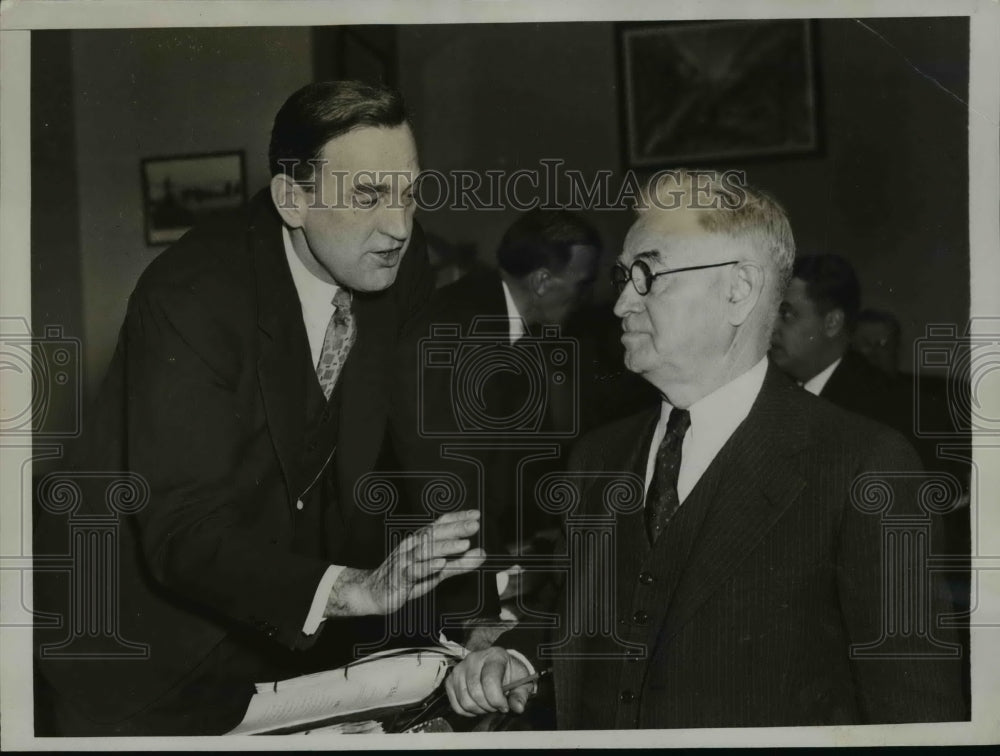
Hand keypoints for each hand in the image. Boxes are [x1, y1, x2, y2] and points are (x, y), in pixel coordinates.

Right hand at [325, 509, 484, 616]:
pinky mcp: (398, 578)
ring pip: (425, 551)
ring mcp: (404, 561)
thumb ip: (459, 563)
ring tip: (464, 544)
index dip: (457, 518)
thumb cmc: (407, 578)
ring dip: (445, 547)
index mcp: (420, 541)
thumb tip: (482, 553)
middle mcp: (412, 546)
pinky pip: (413, 571)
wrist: (373, 593)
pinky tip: (440, 564)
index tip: (476, 515)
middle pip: (434, 534)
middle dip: (455, 529)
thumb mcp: (437, 571)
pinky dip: (427, 567)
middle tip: (474, 525)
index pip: (440, 525)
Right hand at [445, 646, 532, 716]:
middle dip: (488, 706)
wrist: (499, 666)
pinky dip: (467, 711)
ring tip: (487, 704)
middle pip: (475, 691)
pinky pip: (456, 704)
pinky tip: (477, 705)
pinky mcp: (450, 680)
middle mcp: (473, 659)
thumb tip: (517, 707)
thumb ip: (520, 695)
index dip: (497, 699)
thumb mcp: (521, 682)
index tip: (504, 706)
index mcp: (494, 656)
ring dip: (478, 709)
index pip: (489, 680)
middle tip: (496, 706)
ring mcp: (459, 669)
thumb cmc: (510, 674)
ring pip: (465, 700)